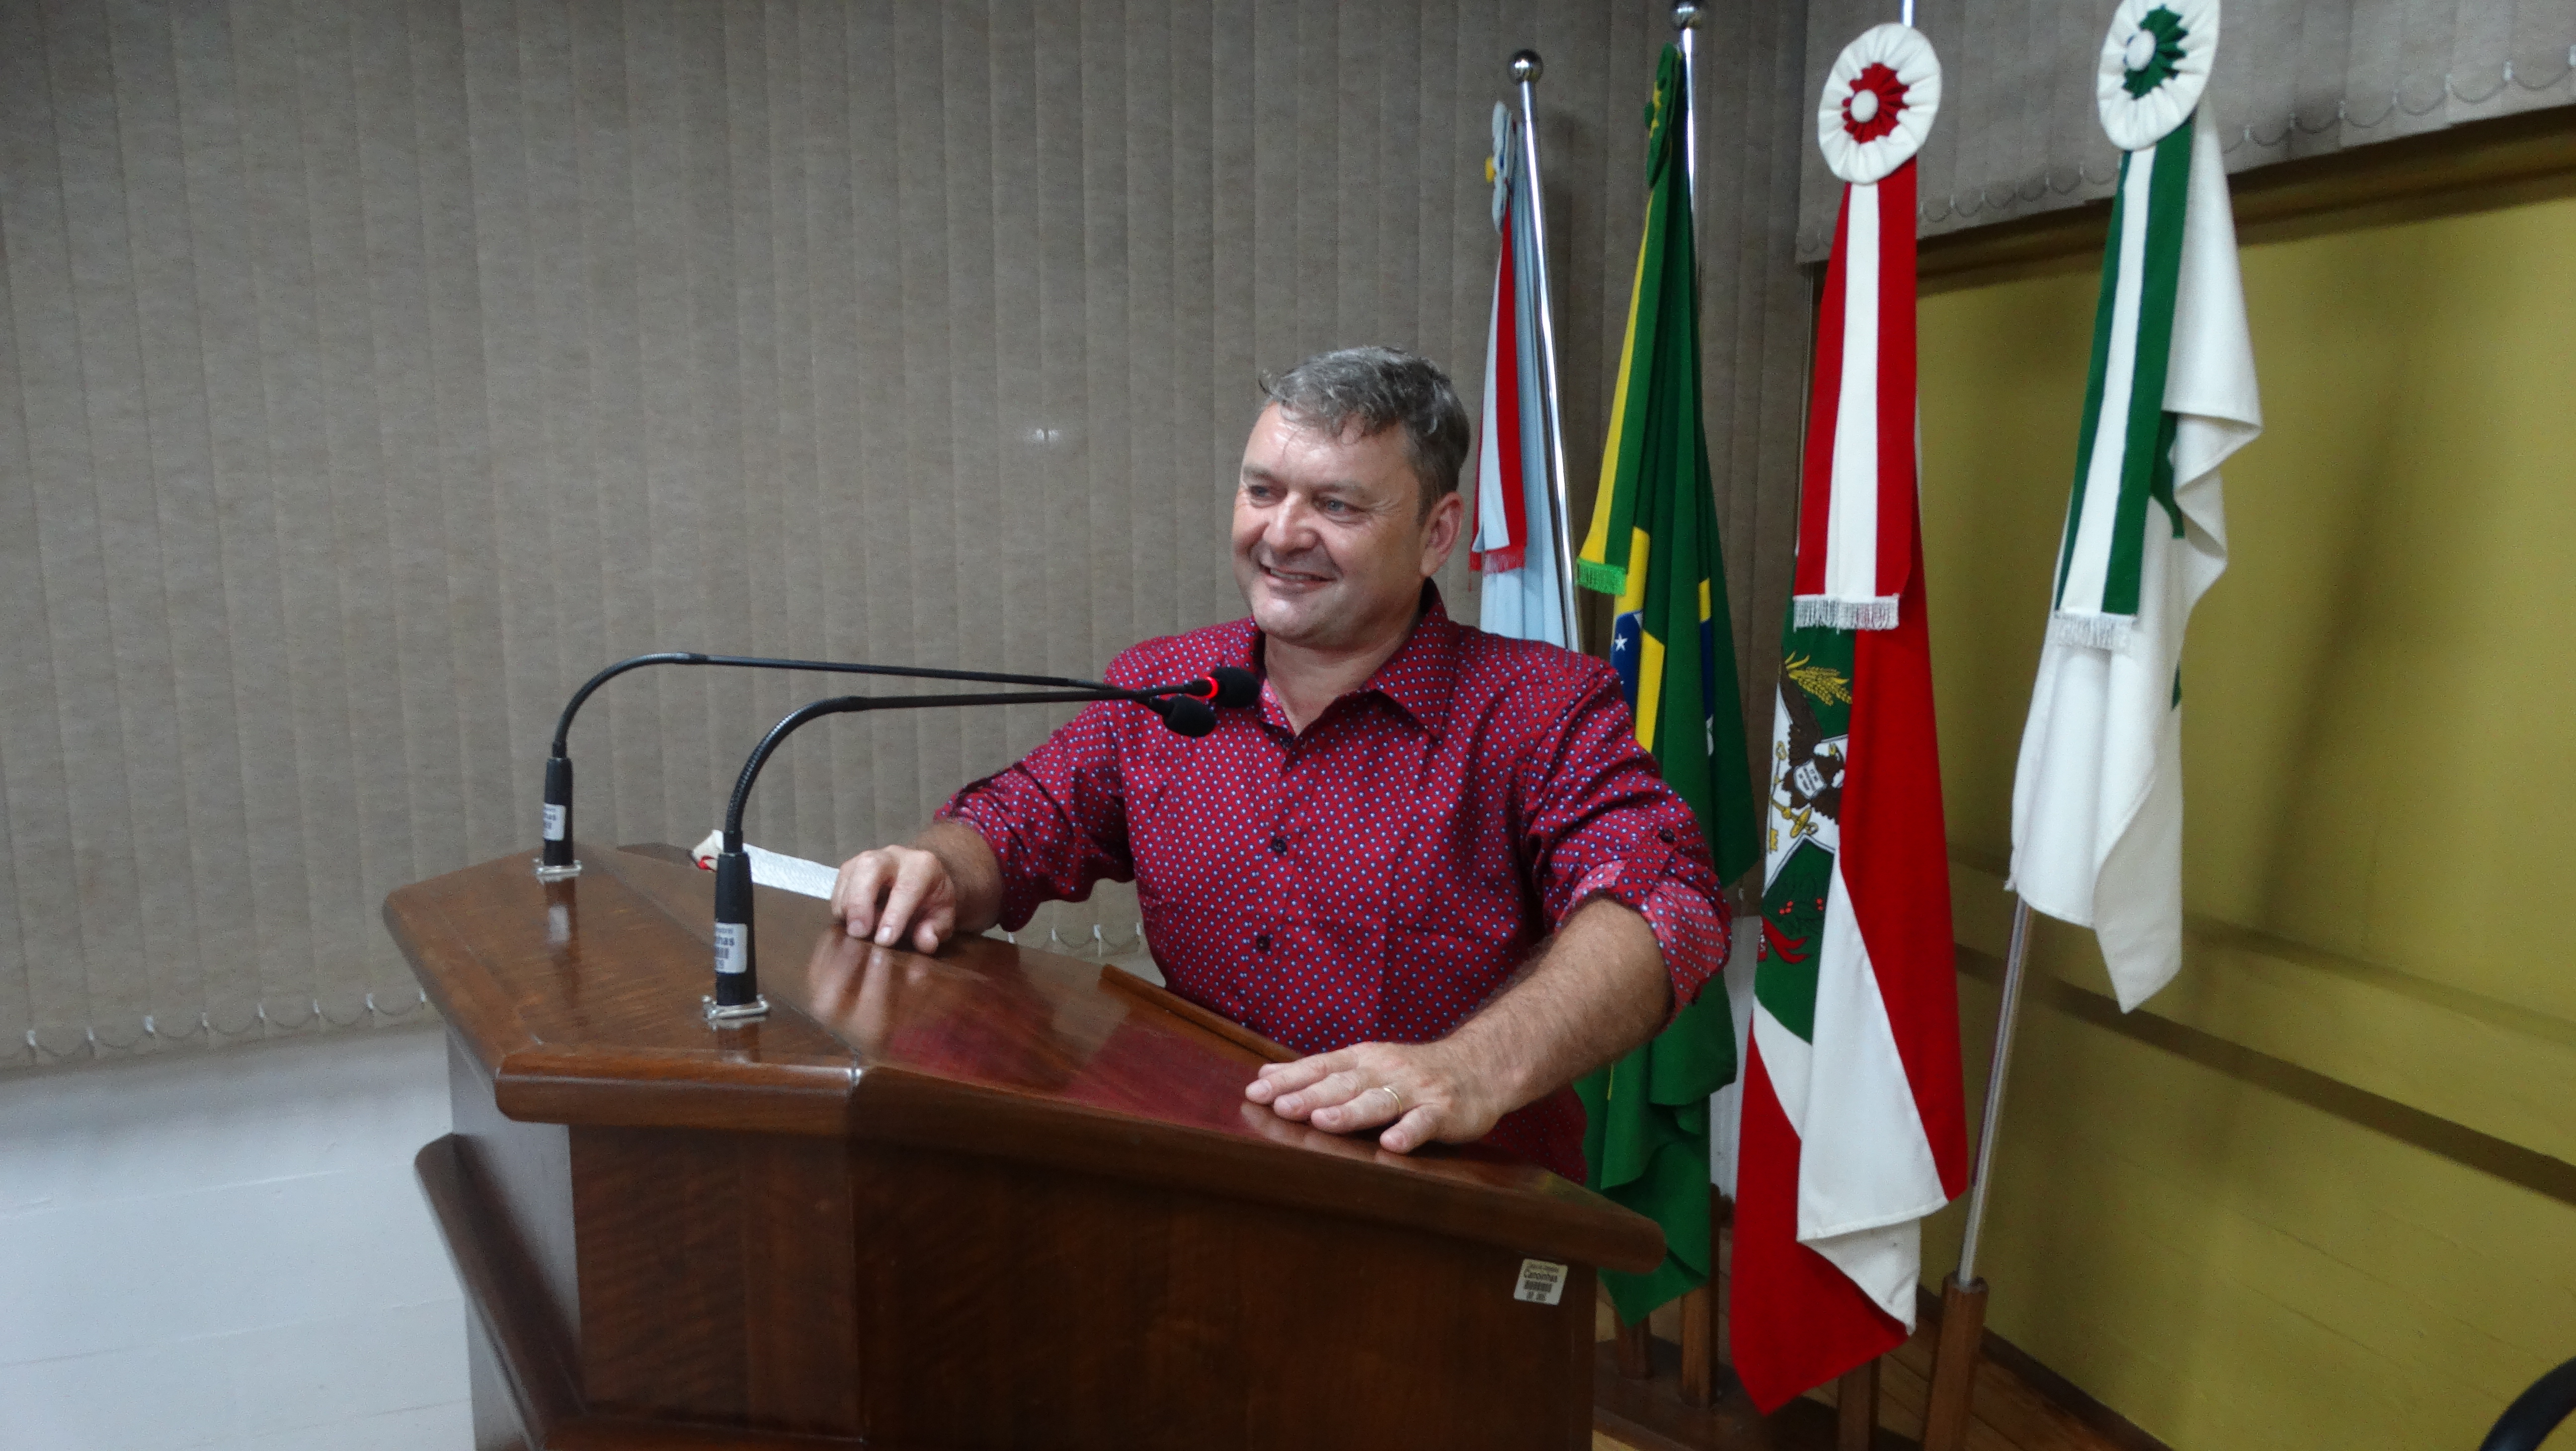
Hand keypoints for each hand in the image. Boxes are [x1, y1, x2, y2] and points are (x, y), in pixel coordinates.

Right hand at [829, 844, 958, 952]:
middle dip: (860, 901)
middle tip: (858, 933)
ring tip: (858, 933)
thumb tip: (925, 941)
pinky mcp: (850, 868)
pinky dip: (840, 908)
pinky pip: (837, 886)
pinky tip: (853, 923)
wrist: (919, 882)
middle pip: (870, 867)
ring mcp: (868, 858)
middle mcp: (894, 856)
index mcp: (923, 866)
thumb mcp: (942, 918)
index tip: (884, 940)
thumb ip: (936, 929)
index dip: (894, 915)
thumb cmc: (930, 902)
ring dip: (848, 907)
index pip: (907, 887)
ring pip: (849, 874)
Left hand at [1243, 1040, 1505, 1155]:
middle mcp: (1385, 1071)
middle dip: (1310, 1095)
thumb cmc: (1411, 1072)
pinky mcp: (1443, 1111)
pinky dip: (1408, 1131)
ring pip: (1379, 1100)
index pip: (1319, 1067)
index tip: (1255, 1092)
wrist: (1479, 1066)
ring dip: (1350, 1111)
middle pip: (1343, 1084)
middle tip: (1279, 1106)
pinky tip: (1392, 1144)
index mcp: (1362, 1060)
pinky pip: (1424, 1122)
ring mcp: (1415, 1090)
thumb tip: (1266, 1073)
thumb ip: (1317, 1072)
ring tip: (1322, 1121)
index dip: (1288, 1080)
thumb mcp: (1363, 1064)